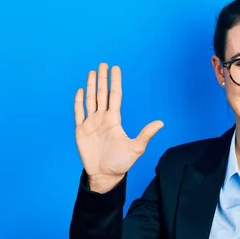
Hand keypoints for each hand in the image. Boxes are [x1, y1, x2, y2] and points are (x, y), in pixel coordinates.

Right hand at [74, 63, 163, 186]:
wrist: (105, 175)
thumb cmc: (121, 163)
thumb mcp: (136, 148)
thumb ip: (146, 134)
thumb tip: (161, 123)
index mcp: (115, 120)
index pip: (115, 96)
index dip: (115, 82)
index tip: (116, 68)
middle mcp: (103, 118)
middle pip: (102, 94)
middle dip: (103, 79)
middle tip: (103, 64)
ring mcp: (91, 123)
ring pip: (90, 100)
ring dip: (91, 86)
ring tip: (92, 72)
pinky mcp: (80, 131)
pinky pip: (78, 113)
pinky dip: (78, 102)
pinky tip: (81, 90)